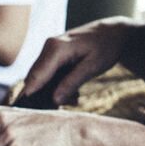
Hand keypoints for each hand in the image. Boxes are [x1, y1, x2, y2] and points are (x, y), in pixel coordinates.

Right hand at [15, 20, 135, 106]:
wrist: (112, 32)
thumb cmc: (105, 47)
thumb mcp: (92, 67)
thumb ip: (72, 82)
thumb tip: (54, 100)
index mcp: (56, 48)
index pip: (36, 76)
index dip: (32, 96)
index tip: (35, 113)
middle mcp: (48, 47)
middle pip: (35, 78)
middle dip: (47, 96)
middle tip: (65, 106)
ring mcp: (49, 50)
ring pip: (42, 78)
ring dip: (55, 91)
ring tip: (75, 99)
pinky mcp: (53, 55)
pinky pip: (48, 74)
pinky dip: (58, 85)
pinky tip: (74, 92)